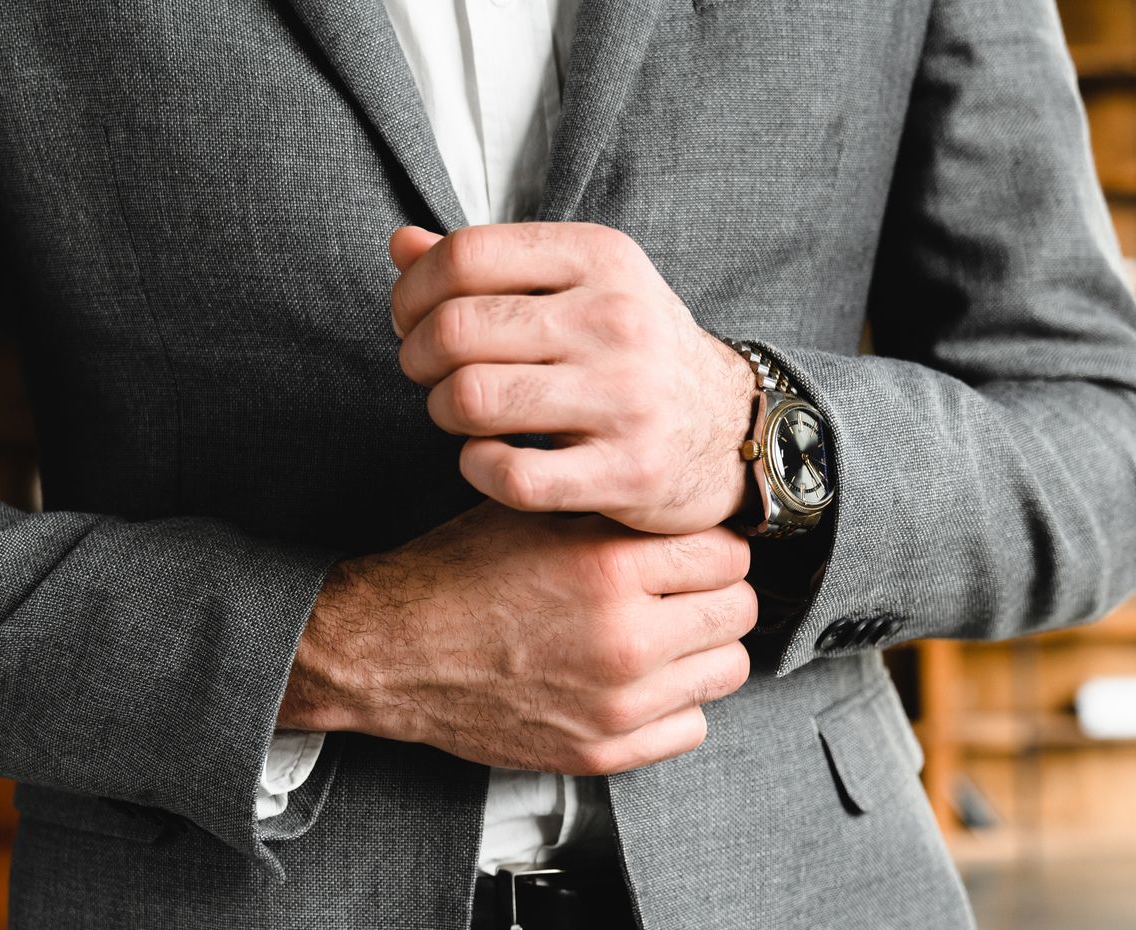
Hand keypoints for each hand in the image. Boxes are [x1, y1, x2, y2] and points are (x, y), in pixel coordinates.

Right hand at [278, 502, 756, 774]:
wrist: (392, 652)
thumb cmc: (459, 575)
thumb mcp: (539, 515)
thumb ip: (617, 513)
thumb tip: (686, 508)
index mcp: (610, 567)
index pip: (728, 553)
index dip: (709, 548)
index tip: (690, 554)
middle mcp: (624, 638)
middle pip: (739, 610)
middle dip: (715, 595)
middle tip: (682, 593)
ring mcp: (618, 703)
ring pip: (727, 669)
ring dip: (704, 650)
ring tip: (665, 636)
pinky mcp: (603, 751)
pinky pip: (693, 727)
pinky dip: (677, 705)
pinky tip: (641, 683)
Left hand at [388, 223, 758, 535]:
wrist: (733, 428)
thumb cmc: (634, 354)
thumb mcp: (582, 287)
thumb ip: (492, 266)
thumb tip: (401, 246)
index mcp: (601, 257)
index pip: (465, 256)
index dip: (413, 292)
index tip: (412, 320)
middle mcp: (617, 320)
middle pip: (456, 330)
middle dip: (417, 356)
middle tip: (428, 374)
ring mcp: (626, 399)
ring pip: (473, 400)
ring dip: (441, 412)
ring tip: (458, 414)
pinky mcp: (627, 473)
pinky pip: (511, 476)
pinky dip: (476, 469)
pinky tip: (484, 459)